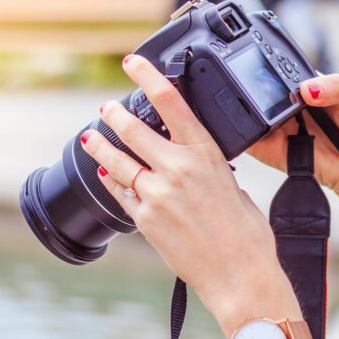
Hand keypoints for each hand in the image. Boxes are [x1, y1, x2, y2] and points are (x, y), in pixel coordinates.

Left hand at [81, 55, 301, 333]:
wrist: (240, 276)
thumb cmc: (247, 235)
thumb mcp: (234, 188)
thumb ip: (212, 170)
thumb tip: (198, 164)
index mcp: (205, 154)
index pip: (171, 103)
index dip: (148, 76)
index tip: (133, 62)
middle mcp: (177, 169)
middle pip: (133, 129)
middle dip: (115, 114)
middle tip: (107, 106)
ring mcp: (156, 194)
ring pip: (116, 161)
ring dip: (101, 145)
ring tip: (91, 136)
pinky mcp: (144, 220)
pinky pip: (121, 193)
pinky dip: (112, 181)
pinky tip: (106, 176)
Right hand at [247, 74, 338, 207]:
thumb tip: (308, 88)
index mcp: (305, 84)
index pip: (279, 69)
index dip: (272, 66)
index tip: (272, 68)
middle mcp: (288, 105)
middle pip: (261, 91)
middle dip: (262, 90)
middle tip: (283, 99)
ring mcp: (279, 128)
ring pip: (252, 114)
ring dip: (255, 112)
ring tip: (282, 117)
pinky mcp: (274, 152)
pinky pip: (253, 142)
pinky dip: (249, 137)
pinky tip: (265, 132)